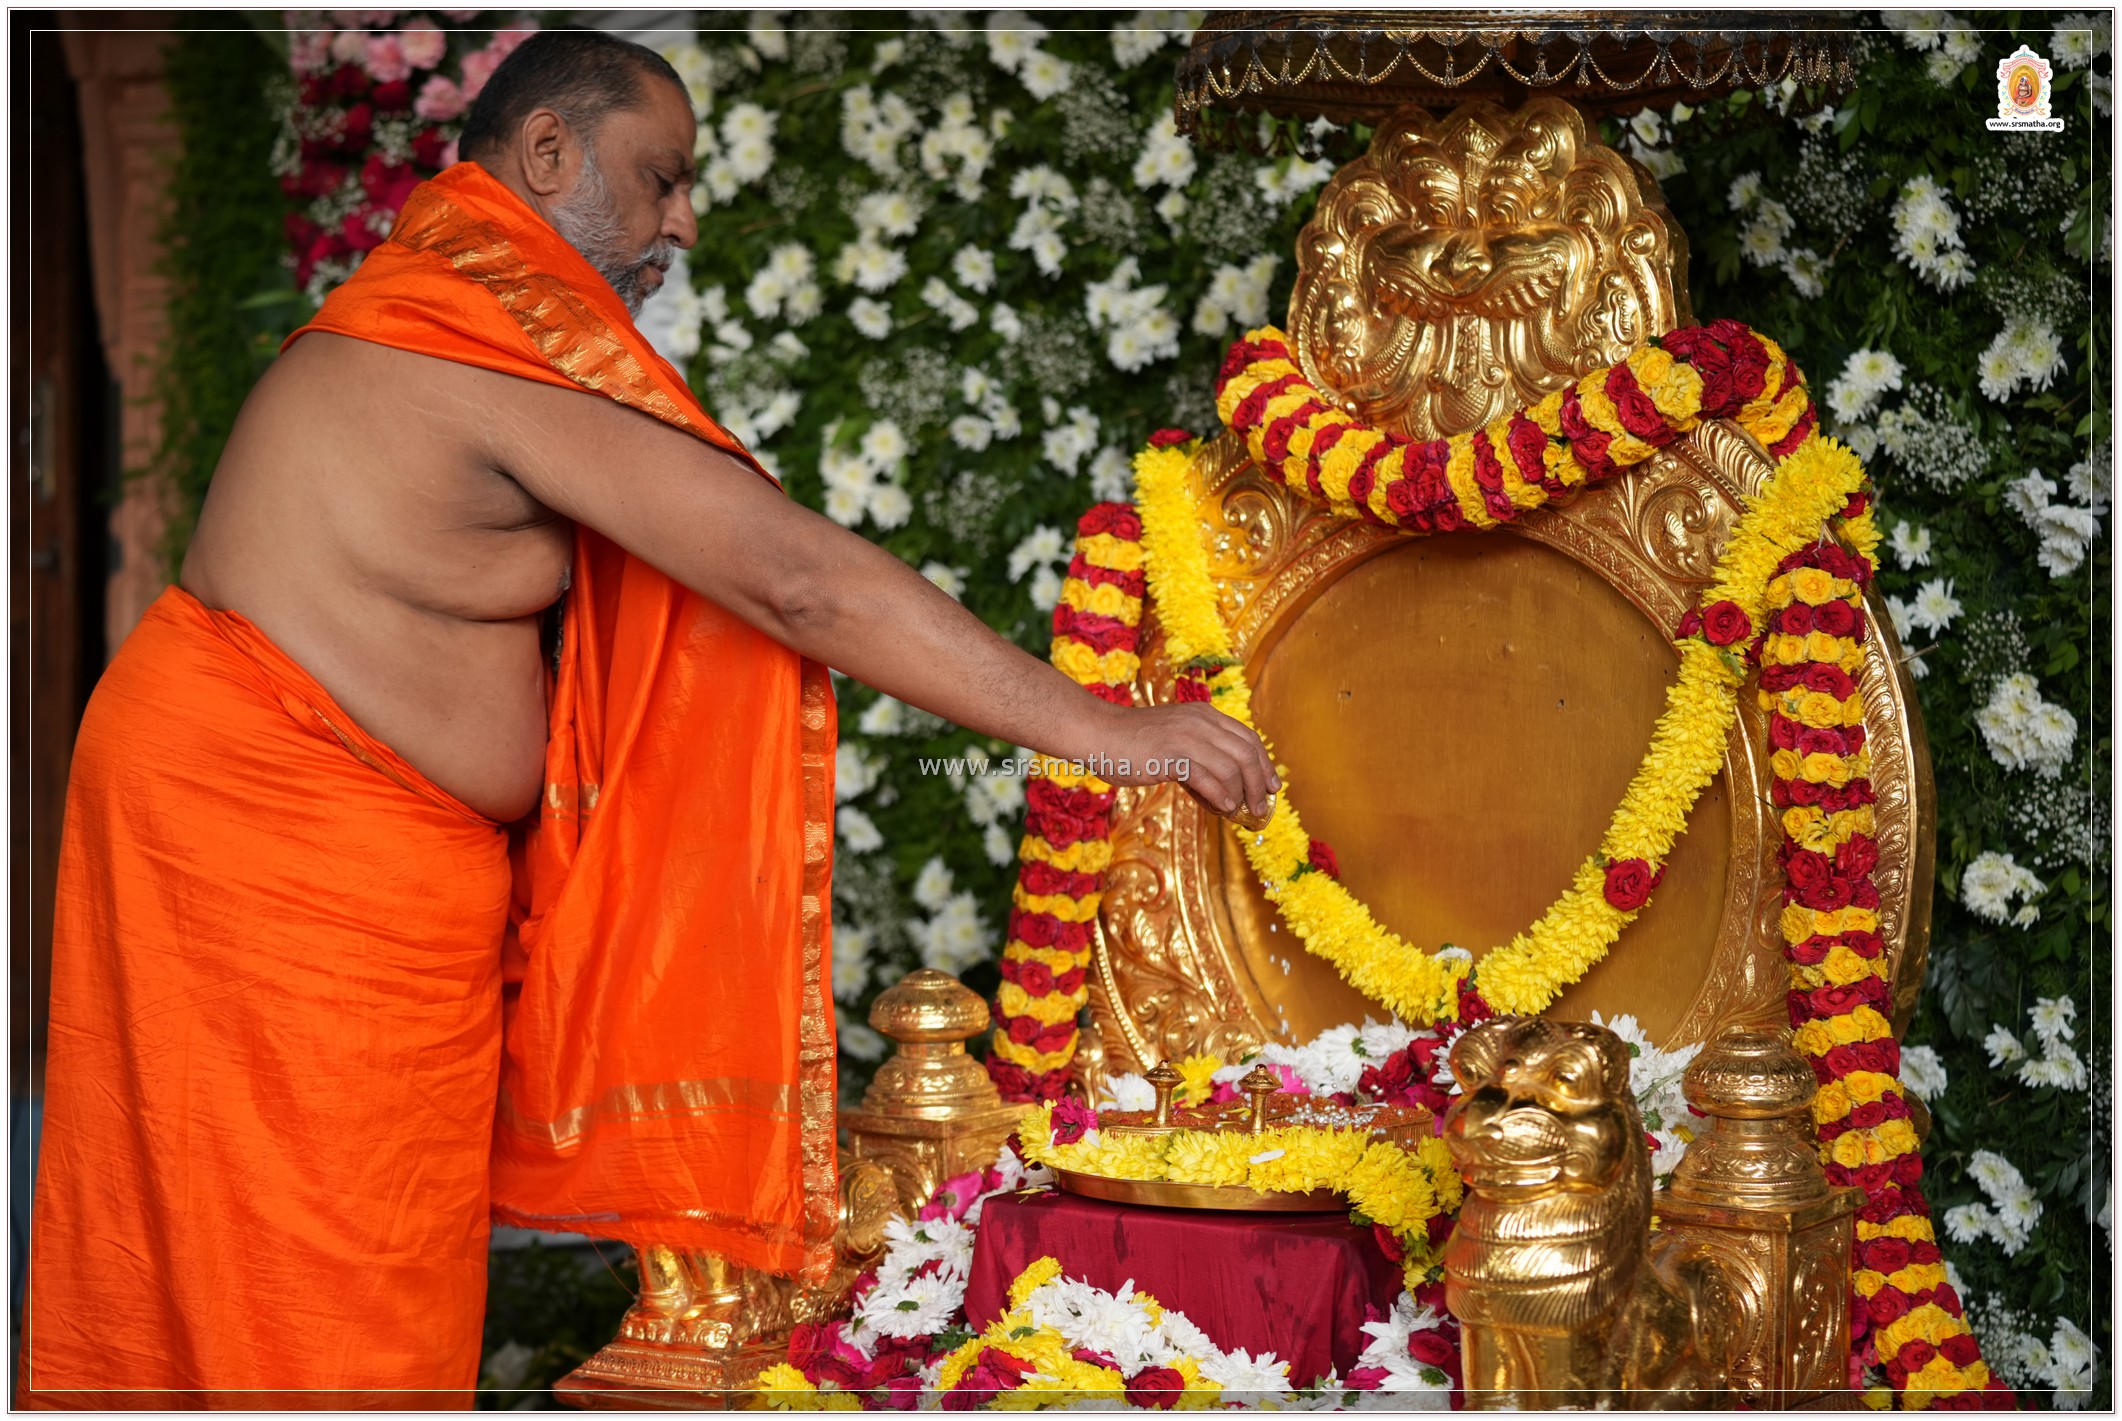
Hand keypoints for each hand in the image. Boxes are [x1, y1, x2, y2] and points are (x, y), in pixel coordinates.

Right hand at [1095, 702, 1279, 822]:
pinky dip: (1221, 797)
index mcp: (1204, 715)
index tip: (1272, 786)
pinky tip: (1224, 809)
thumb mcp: (1175, 739)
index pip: (1248, 737)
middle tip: (1262, 806)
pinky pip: (1208, 778)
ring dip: (1243, 794)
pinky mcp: (1173, 755)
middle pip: (1246, 752)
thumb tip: (1224, 791)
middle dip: (1260, 782)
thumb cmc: (1133, 743)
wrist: (1099, 734)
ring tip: (1242, 813)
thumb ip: (1199, 756)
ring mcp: (1187, 736)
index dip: (1264, 763)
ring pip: (1232, 767)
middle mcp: (1201, 722)